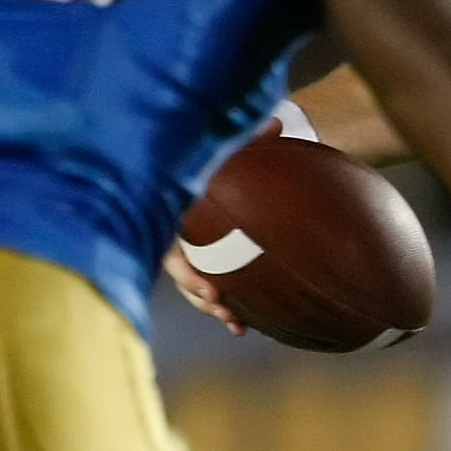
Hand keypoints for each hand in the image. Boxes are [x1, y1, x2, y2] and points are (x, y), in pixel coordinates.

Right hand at [166, 114, 293, 334]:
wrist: (224, 170)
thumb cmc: (227, 157)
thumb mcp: (234, 148)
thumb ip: (250, 139)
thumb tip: (277, 121)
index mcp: (179, 210)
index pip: (174, 245)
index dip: (187, 270)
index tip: (209, 285)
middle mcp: (179, 234)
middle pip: (181, 273)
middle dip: (199, 293)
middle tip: (222, 304)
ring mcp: (192, 252)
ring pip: (194, 287)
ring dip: (212, 307)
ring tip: (235, 322)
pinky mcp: (209, 264)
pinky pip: (211, 290)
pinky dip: (225, 310)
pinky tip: (242, 329)